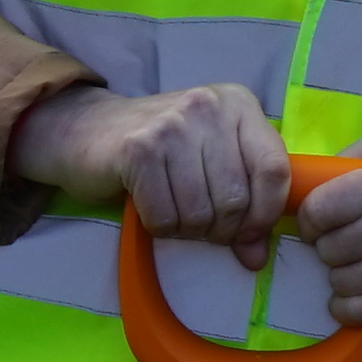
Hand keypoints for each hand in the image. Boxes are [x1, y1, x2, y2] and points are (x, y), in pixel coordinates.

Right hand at [11, 78, 293, 252]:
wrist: (86, 130)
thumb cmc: (160, 150)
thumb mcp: (211, 164)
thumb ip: (244, 205)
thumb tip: (256, 257)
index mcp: (238, 104)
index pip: (274, 170)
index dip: (265, 214)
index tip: (248, 233)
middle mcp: (208, 107)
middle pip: (236, 198)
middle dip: (220, 230)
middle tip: (201, 227)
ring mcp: (171, 125)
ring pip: (201, 212)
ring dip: (188, 231)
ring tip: (175, 216)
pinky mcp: (137, 149)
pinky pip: (164, 216)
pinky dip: (160, 227)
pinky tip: (151, 210)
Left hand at [295, 136, 361, 327]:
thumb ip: (350, 159)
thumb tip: (304, 181)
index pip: (318, 209)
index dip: (312, 221)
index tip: (323, 225)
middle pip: (327, 249)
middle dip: (331, 251)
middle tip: (353, 247)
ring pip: (340, 282)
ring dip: (344, 279)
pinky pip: (356, 311)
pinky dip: (350, 308)